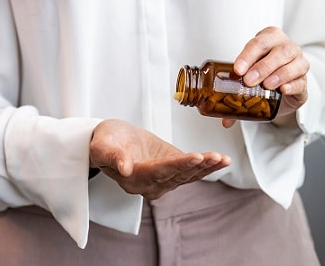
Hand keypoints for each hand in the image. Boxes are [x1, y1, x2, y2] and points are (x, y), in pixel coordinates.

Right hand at [90, 119, 230, 199]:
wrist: (114, 140)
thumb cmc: (107, 140)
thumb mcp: (101, 145)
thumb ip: (111, 156)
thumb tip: (124, 168)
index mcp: (133, 178)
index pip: (158, 171)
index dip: (177, 165)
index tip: (193, 157)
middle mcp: (150, 185)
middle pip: (177, 175)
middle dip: (197, 166)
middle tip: (215, 157)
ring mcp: (164, 180)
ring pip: (188, 175)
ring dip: (207, 167)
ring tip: (222, 159)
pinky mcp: (174, 172)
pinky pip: (193, 171)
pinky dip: (208, 166)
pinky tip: (223, 160)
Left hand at [224, 26, 308, 127]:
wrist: (281, 87)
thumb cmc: (263, 73)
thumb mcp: (247, 75)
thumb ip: (234, 92)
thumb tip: (225, 120)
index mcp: (270, 38)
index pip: (260, 42)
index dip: (248, 55)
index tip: (238, 69)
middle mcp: (287, 47)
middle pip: (280, 52)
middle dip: (263, 66)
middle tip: (249, 80)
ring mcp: (299, 63)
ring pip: (294, 64)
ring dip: (279, 75)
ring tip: (266, 86)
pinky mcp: (304, 82)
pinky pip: (301, 82)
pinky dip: (292, 85)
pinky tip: (283, 90)